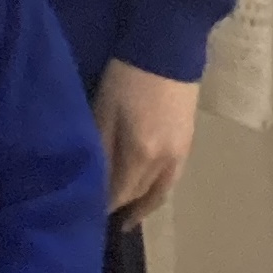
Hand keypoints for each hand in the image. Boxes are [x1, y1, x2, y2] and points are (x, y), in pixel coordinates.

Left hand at [92, 58, 198, 222]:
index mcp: (142, 154)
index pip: (120, 193)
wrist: (166, 50)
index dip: (103, 207)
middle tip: (102, 221)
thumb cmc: (125, 77)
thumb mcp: (103, 111)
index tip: (85, 216)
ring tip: (125, 215)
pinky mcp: (188, 143)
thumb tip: (94, 181)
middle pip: (142, 197)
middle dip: (123, 210)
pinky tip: (143, 190)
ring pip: (161, 192)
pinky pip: (171, 179)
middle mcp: (165, 162)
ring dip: (143, 205)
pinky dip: (156, 190)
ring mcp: (181, 154)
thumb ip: (100, 150)